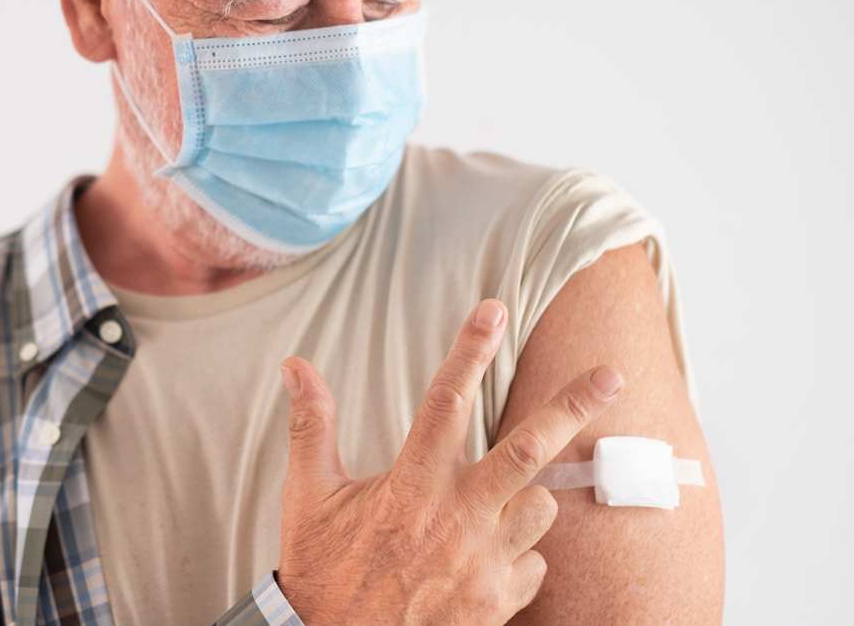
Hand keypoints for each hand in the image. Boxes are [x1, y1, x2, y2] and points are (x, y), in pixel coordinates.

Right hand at [276, 299, 624, 625]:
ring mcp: (483, 564)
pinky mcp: (497, 602)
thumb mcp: (308, 497)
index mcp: (410, 487)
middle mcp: (455, 520)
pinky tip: (485, 558)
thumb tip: (295, 366)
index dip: (470, 351)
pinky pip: (533, 564)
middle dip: (572, 406)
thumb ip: (312, 426)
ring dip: (527, 495)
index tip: (493, 310)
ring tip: (492, 501)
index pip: (445, 403)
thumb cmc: (323, 572)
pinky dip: (518, 554)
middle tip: (610, 375)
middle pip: (527, 451)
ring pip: (540, 507)